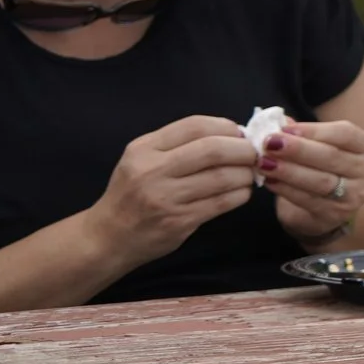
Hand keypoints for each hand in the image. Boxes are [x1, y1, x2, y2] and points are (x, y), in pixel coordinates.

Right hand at [91, 116, 260, 263]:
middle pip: (213, 150)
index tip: (241, 133)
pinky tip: (242, 192)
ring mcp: (165, 198)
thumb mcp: (142, 160)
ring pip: (222, 177)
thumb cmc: (132, 194)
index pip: (195, 126)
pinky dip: (240, 194)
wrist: (108, 237)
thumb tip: (233, 134)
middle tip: (255, 154)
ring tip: (251, 174)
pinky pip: (222, 202)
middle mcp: (152, 170)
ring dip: (246, 174)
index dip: (227, 126)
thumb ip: (179, 145)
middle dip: (243, 149)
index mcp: (144, 149)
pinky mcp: (179, 221)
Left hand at [260, 119, 363, 245]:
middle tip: (269, 144)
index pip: (344, 134)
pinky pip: (308, 200)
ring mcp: (354, 195)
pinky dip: (286, 190)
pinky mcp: (335, 214)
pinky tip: (269, 181)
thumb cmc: (323, 168)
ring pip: (320, 181)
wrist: (327, 207)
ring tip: (264, 163)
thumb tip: (277, 122)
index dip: (314, 130)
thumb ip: (302, 134)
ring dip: (289, 171)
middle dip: (297, 149)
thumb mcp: (319, 146)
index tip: (284, 128)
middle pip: (331, 157)